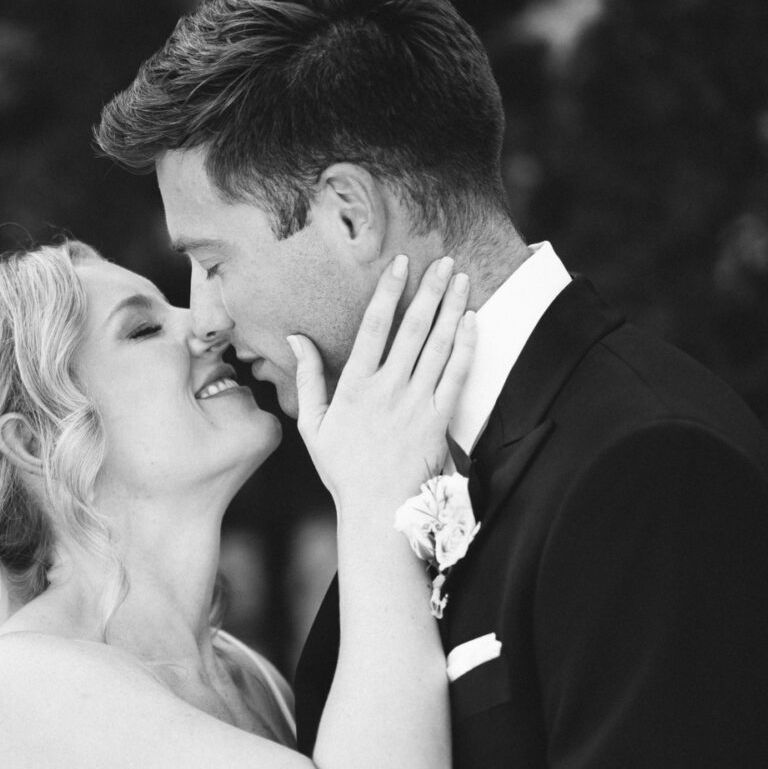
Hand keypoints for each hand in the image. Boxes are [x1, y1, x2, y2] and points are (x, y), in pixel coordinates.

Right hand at [291, 254, 473, 515]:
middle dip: (429, 290)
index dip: (388, 292)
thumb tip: (295, 338)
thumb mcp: (312, 424)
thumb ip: (307, 378)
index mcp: (355, 386)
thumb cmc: (342, 468)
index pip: (374, 327)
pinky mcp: (439, 418)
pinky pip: (457, 375)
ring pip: (439, 345)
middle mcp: (389, 388)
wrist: (377, 508)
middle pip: (413, 328)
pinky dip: (466, 346)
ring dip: (452, 308)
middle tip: (443, 261)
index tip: (400, 264)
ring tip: (461, 279)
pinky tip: (472, 322)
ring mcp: (417, 402)